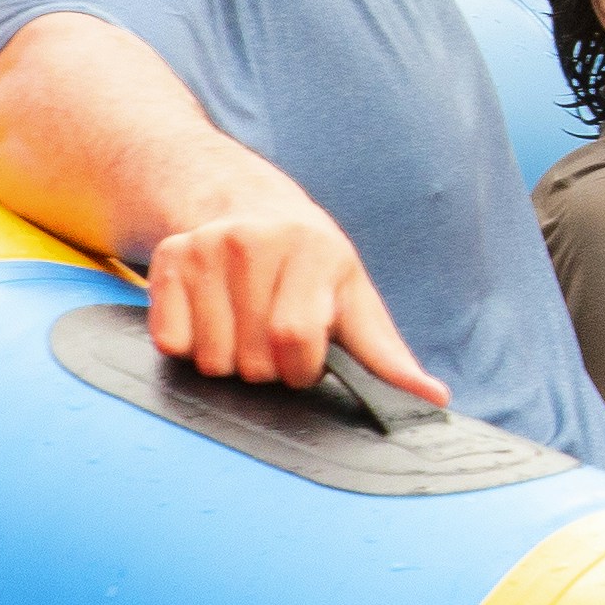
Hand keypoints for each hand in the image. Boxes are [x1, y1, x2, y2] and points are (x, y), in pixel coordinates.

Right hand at [143, 178, 443, 402]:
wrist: (250, 206)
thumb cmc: (313, 266)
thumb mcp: (354, 298)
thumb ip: (388, 354)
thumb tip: (436, 397)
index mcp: (314, 249)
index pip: (295, 339)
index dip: (302, 367)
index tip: (306, 356)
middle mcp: (256, 241)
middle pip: (253, 359)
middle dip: (268, 369)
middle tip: (273, 338)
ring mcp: (208, 247)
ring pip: (211, 360)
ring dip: (229, 363)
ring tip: (244, 327)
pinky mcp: (169, 258)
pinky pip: (171, 343)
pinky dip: (191, 348)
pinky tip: (211, 317)